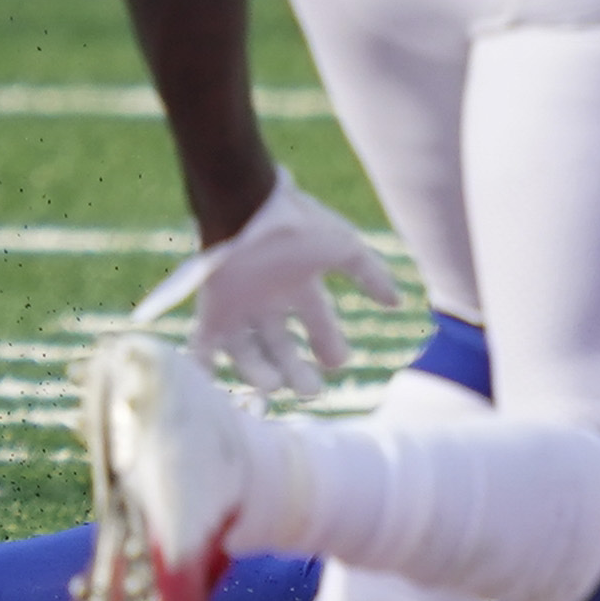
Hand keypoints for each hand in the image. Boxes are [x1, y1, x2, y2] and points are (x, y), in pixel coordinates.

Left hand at [130, 168, 402, 398]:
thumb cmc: (299, 228)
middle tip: (311, 391)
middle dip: (296, 370)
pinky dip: (206, 369)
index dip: (328, 343)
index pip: (316, 320)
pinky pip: (203, 348)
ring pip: (246, 352)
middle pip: (280, 345)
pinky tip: (219, 388)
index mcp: (298, 282)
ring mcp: (237, 305)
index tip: (339, 362)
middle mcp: (267, 298)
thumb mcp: (345, 249)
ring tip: (276, 385)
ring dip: (259, 373)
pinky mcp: (210, 310)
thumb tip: (396, 302)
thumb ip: (371, 275)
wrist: (248, 209)